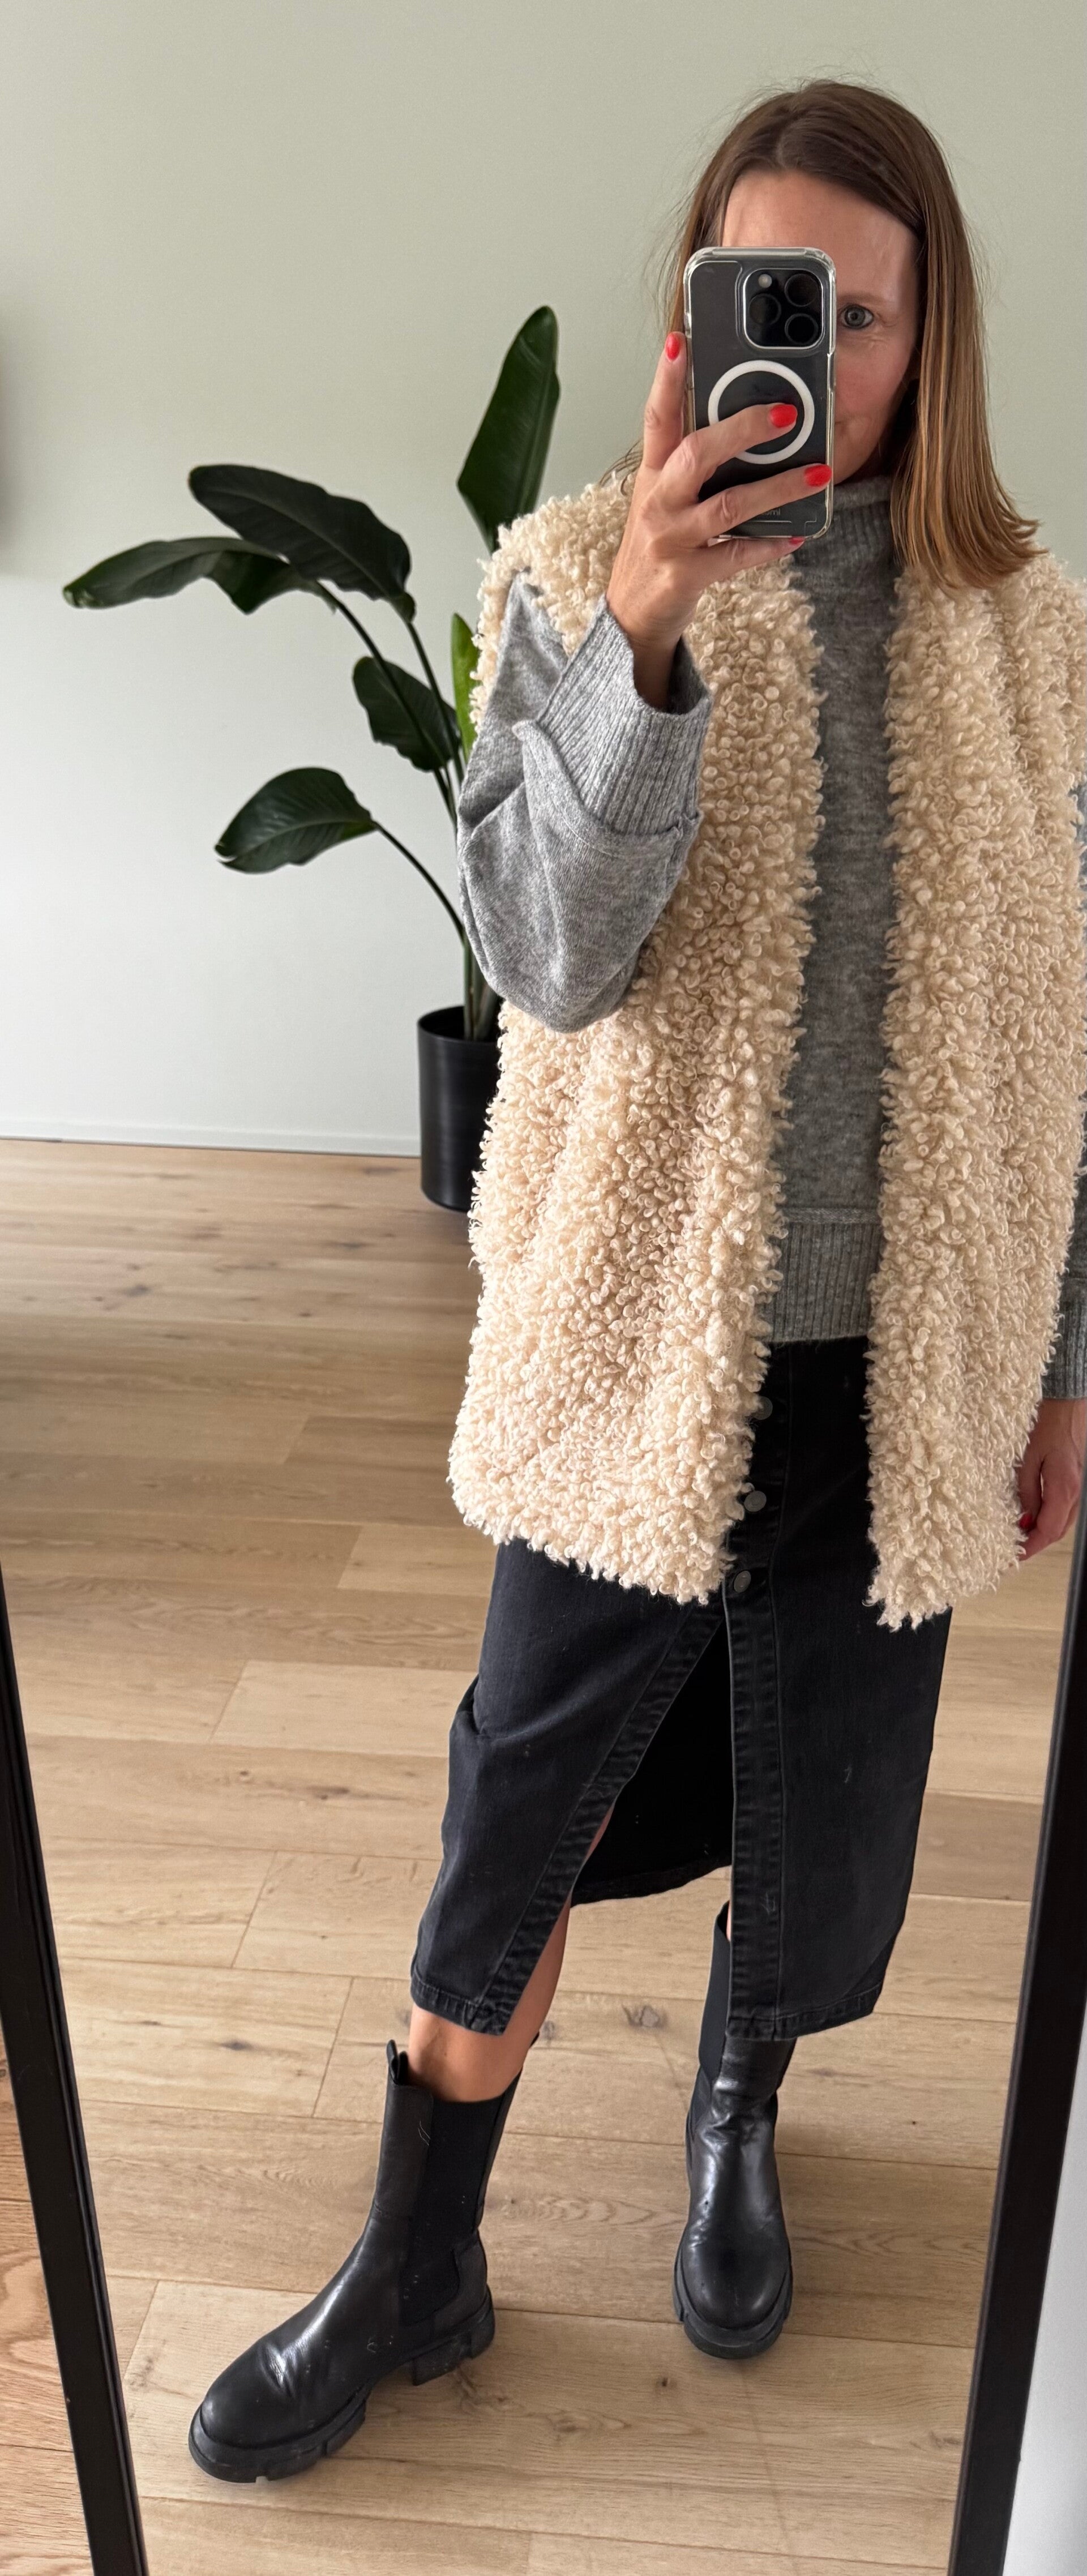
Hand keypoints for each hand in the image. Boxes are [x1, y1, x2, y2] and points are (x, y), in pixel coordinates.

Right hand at [606, 331, 830, 708]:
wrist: (633, 614)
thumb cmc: (659, 545)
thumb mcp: (665, 497)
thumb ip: (695, 463)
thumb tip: (748, 425)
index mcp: (653, 473)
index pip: (656, 417)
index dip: (666, 379)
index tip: (681, 340)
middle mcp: (658, 501)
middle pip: (697, 453)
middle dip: (742, 429)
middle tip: (786, 412)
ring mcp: (670, 539)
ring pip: (728, 505)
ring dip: (778, 487)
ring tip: (819, 473)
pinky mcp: (686, 575)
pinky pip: (736, 556)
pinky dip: (769, 545)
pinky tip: (796, 534)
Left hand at [1016, 1396, 1085, 1558]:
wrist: (1069, 1404)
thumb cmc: (1048, 1425)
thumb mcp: (1029, 1458)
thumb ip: (1027, 1490)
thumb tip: (1024, 1518)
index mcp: (1063, 1489)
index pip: (1048, 1531)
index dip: (1031, 1548)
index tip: (1014, 1558)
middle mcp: (1074, 1493)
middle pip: (1057, 1531)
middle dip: (1035, 1544)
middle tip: (1013, 1551)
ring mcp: (1076, 1487)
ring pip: (1061, 1522)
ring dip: (1041, 1532)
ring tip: (1019, 1538)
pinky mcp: (1073, 1481)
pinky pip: (1062, 1508)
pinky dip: (1048, 1519)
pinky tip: (1032, 1517)